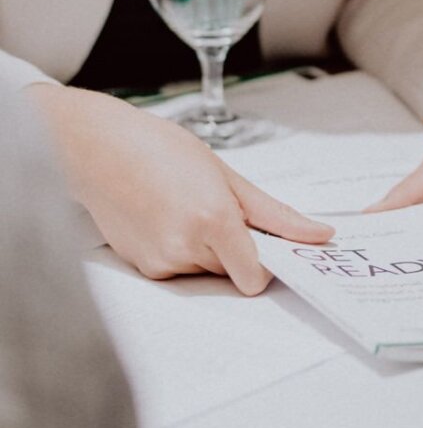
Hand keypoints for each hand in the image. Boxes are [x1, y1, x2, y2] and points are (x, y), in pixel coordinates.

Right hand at [26, 83, 332, 292]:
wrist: (99, 151)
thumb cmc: (161, 150)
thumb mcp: (228, 175)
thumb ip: (276, 214)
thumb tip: (319, 235)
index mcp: (214, 220)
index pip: (256, 277)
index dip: (267, 263)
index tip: (270, 246)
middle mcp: (186, 248)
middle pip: (234, 271)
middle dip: (237, 247)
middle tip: (219, 208)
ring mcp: (162, 262)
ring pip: (209, 270)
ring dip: (210, 249)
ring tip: (187, 207)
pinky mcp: (144, 268)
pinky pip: (182, 270)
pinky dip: (184, 250)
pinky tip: (167, 218)